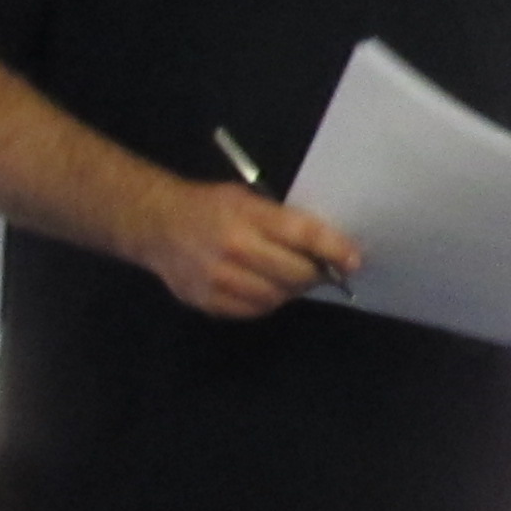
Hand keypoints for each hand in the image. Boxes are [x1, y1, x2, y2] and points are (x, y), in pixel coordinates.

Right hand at [143, 178, 359, 318]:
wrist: (156, 225)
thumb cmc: (210, 206)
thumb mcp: (247, 199)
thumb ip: (282, 221)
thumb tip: (325, 246)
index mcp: (246, 215)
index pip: (301, 234)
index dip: (333, 249)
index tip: (354, 260)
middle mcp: (234, 248)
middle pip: (293, 272)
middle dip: (316, 273)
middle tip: (323, 270)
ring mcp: (219, 279)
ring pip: (275, 297)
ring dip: (292, 290)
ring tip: (293, 278)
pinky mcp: (208, 302)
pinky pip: (253, 310)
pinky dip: (267, 302)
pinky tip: (266, 288)